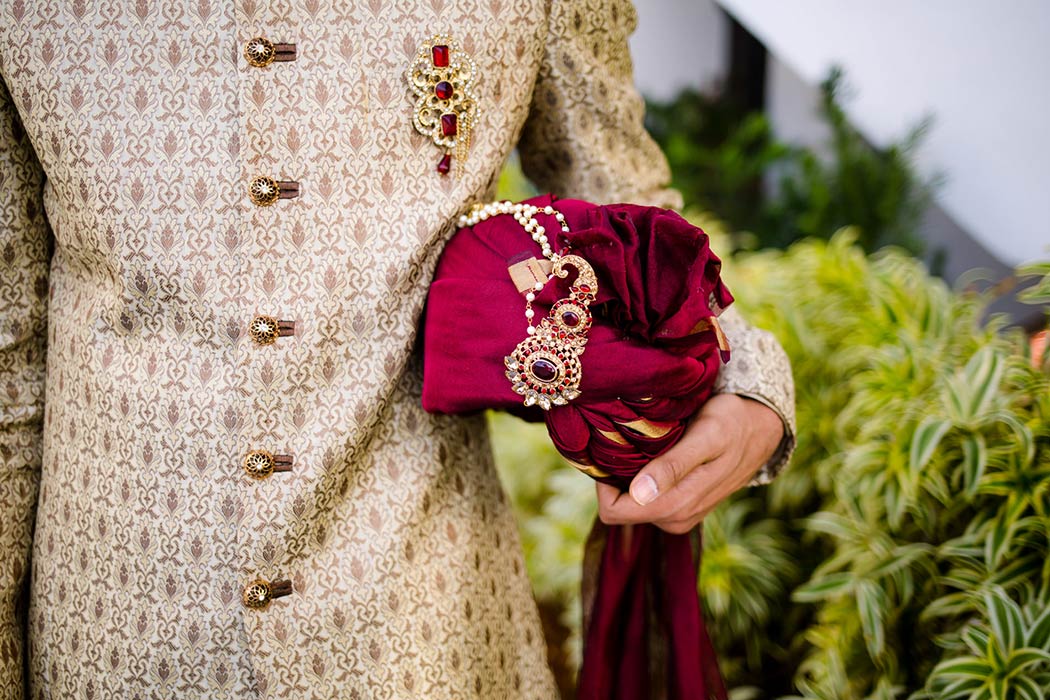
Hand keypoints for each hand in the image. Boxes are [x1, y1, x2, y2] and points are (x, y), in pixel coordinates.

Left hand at [595, 394, 783, 533]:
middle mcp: (675, 519)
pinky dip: (641, 477)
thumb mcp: (706, 437)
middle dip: (615, 478)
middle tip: (624, 440)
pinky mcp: (681, 507)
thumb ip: (674, 466)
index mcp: (676, 506)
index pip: (613, 512)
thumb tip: (639, 494)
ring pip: (631, 504)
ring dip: (628, 477)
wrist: (761, 428)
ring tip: (641, 443)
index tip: (610, 449)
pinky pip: (645, 499)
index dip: (603, 483)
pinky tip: (652, 452)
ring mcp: (678, 516)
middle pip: (620, 509)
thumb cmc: (732, 423)